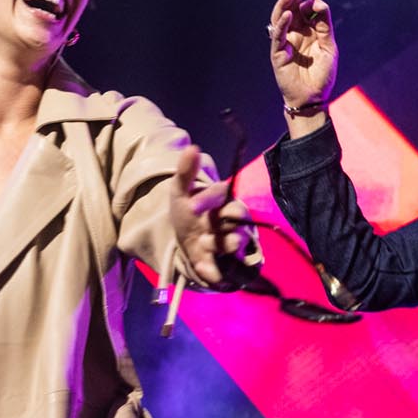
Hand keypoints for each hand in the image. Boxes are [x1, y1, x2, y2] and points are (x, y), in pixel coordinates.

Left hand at [168, 146, 249, 285]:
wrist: (182, 243)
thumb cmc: (187, 214)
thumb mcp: (180, 193)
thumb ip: (186, 172)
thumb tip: (192, 147)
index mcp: (223, 203)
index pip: (225, 198)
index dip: (209, 200)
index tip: (192, 206)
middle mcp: (232, 224)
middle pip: (237, 223)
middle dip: (222, 227)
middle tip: (204, 230)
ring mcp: (230, 246)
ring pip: (235, 245)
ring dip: (219, 246)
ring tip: (202, 244)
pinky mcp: (224, 266)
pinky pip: (226, 270)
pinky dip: (213, 271)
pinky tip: (200, 266)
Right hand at [268, 0, 336, 117]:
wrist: (314, 99)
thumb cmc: (322, 75)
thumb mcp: (329, 46)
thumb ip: (324, 26)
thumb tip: (318, 4)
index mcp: (307, 32)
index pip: (304, 10)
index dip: (311, 4)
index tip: (318, 6)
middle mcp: (294, 35)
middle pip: (290, 10)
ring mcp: (284, 43)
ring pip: (280, 19)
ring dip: (284, 5)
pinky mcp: (278, 54)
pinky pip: (277, 36)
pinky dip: (281, 25)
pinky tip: (288, 14)